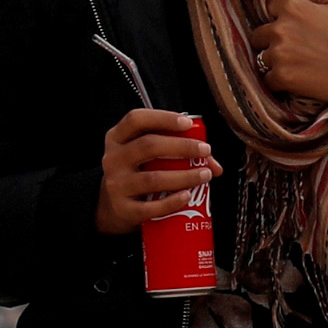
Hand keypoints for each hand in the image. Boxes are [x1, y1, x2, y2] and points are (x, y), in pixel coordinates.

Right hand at [94, 109, 223, 234]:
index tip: (187, 123)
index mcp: (118, 138)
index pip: (136, 119)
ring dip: (183, 176)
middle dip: (182, 147)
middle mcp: (113, 159)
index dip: (163, 118)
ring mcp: (116, 185)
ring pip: (153, 178)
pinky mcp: (123, 209)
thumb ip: (177, 151)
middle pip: (148, 146)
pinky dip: (171, 202)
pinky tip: (186, 196)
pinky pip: (150, 207)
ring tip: (204, 175)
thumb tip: (214, 164)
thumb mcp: (148, 156)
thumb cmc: (138, 172)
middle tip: (205, 151)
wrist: (115, 206)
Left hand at [251, 0, 327, 112]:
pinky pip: (267, 79)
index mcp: (293, 7)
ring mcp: (279, 54)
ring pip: (262, 57)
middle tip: (292, 49)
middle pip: (259, 34)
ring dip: (275, 61)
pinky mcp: (282, 77)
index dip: (281, 17)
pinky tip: (296, 79)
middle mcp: (281, 28)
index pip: (270, 7)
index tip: (294, 28)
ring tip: (296, 65)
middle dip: (271, 40)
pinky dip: (278, 81)